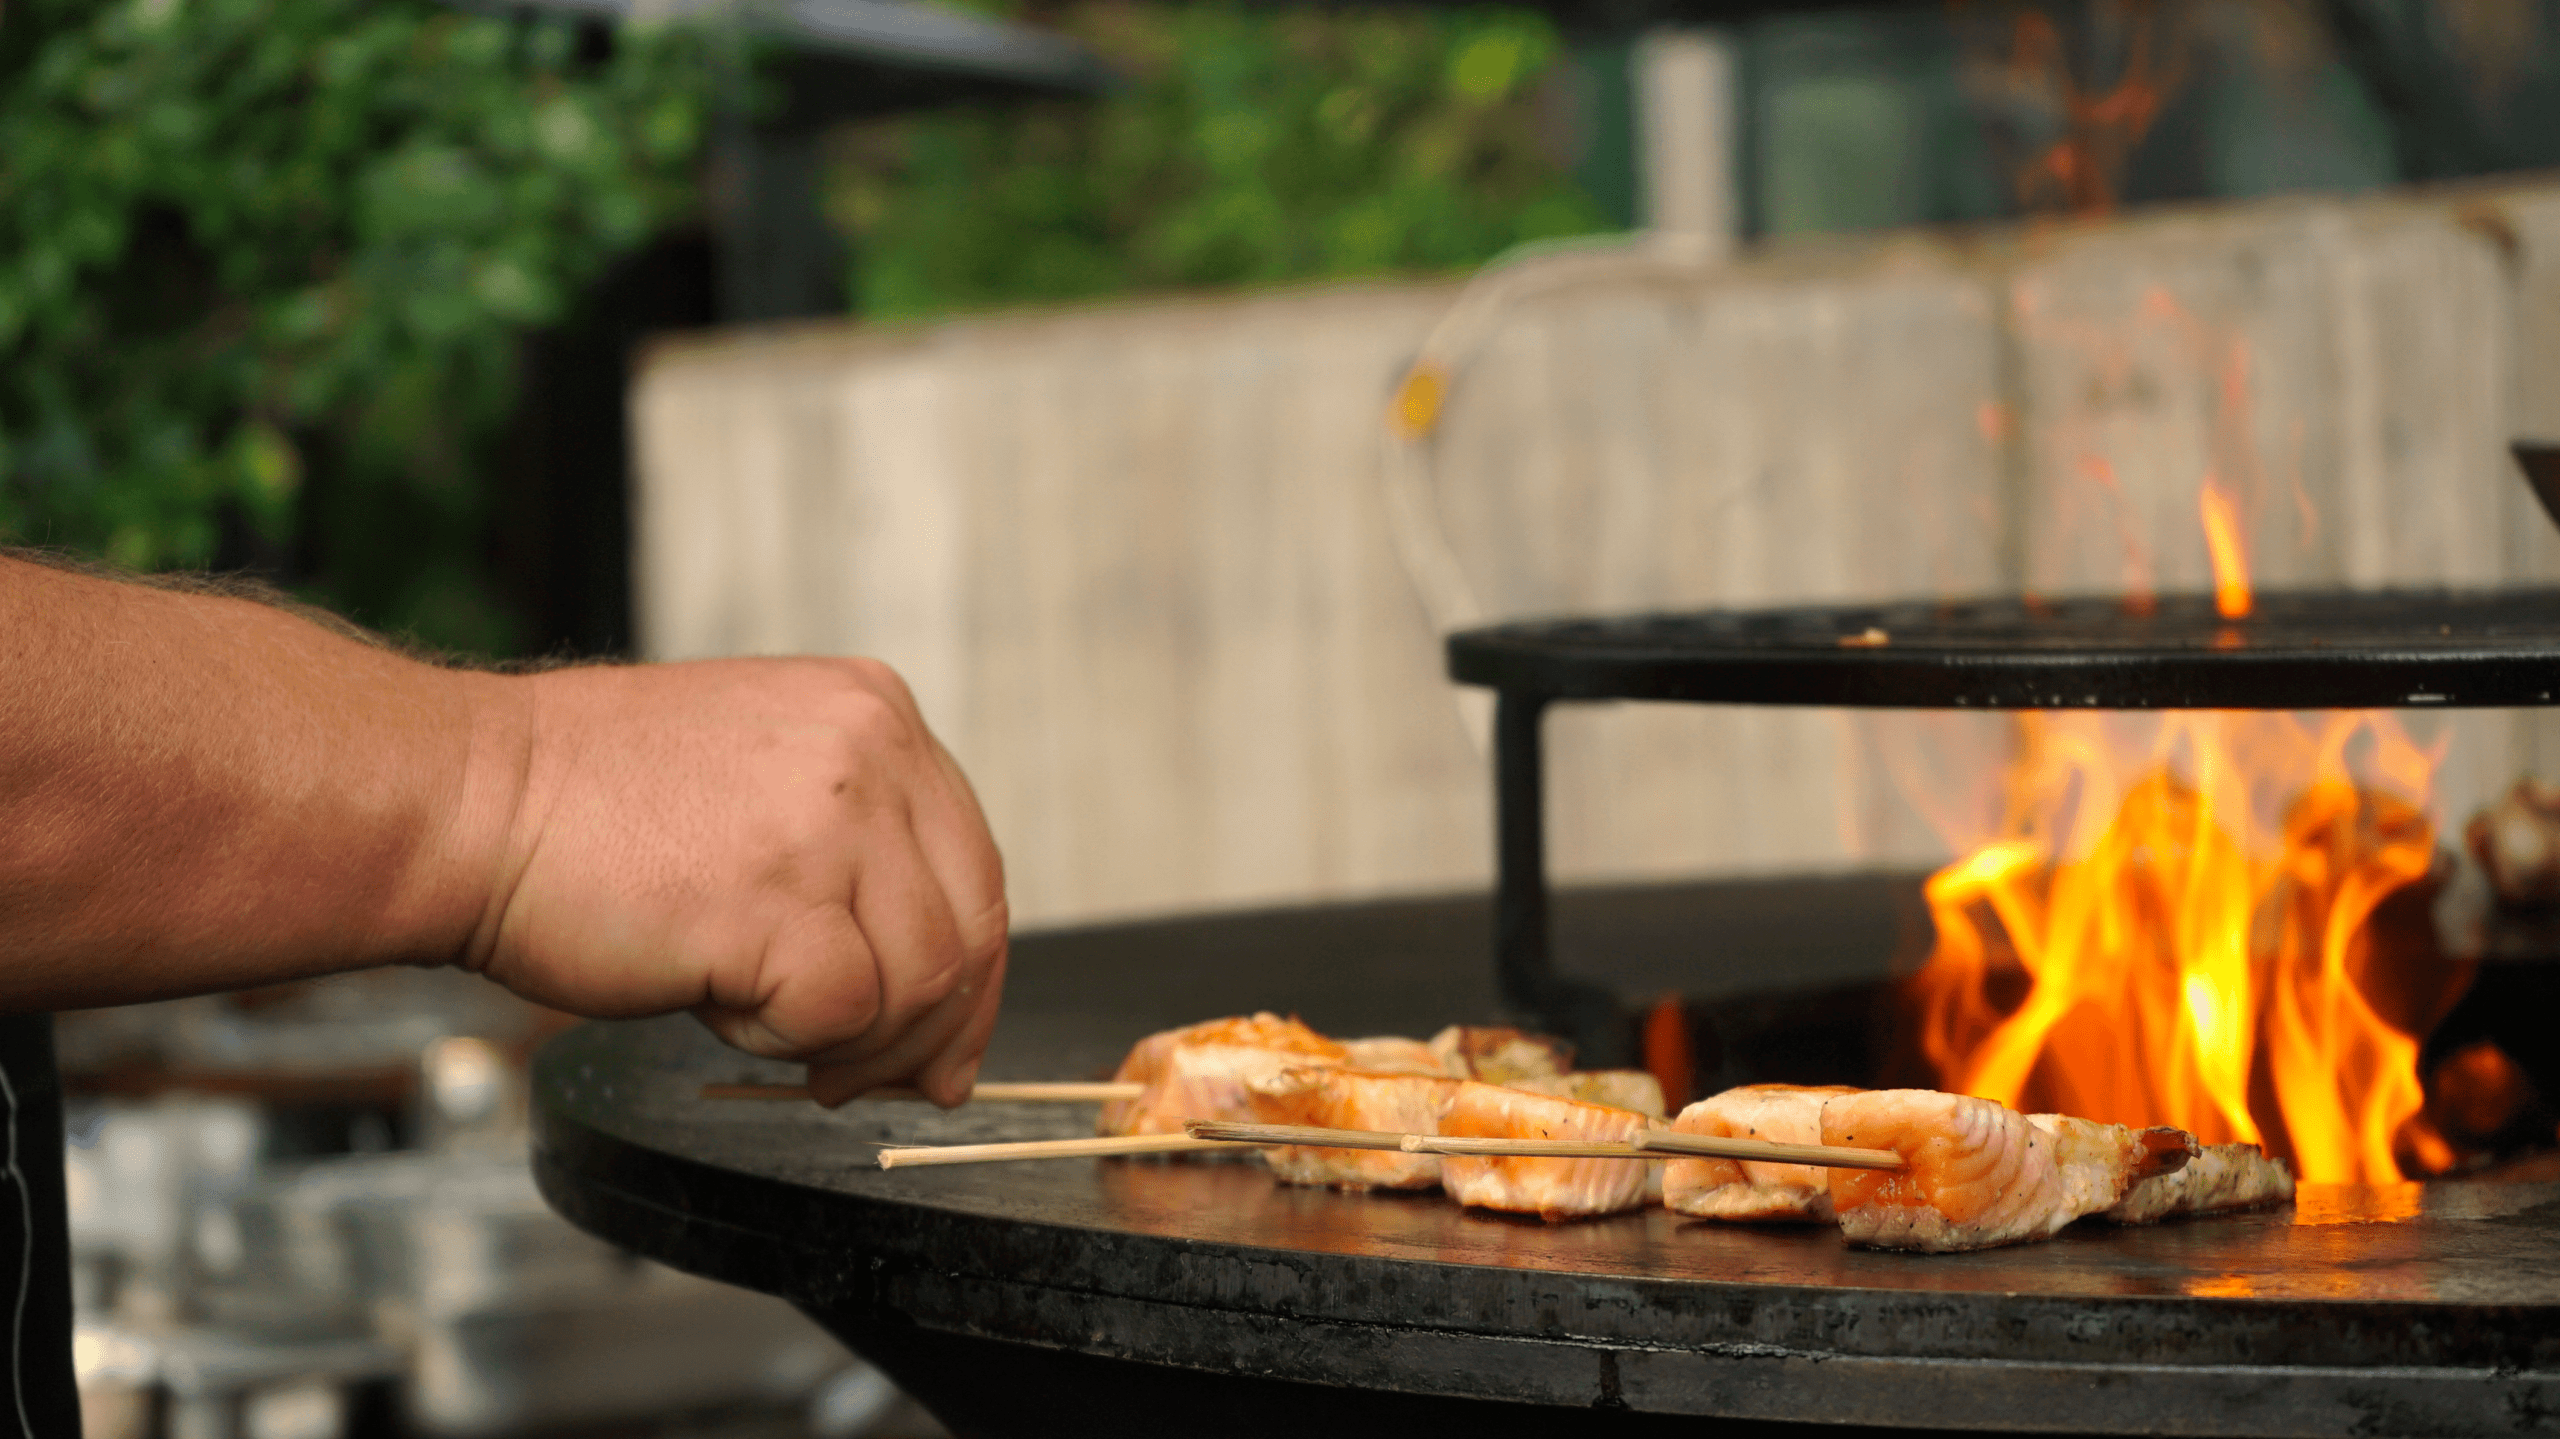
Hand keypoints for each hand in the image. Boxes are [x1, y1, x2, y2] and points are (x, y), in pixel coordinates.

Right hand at [465, 657, 1005, 1105]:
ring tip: (760, 1020)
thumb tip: (934, 993)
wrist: (467, 801)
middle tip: (867, 1080)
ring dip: (849, 1039)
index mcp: (875, 713)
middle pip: (969, 930)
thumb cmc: (586, 811)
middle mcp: (872, 751)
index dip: (966, 975)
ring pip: (920, 982)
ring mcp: (832, 822)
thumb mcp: (761, 789)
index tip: (945, 1039)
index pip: (973, 867)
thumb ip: (856, 860)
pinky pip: (843, 1013)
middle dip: (928, 1031)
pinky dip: (787, 1038)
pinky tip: (720, 1005)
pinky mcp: (782, 902)